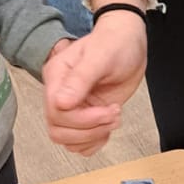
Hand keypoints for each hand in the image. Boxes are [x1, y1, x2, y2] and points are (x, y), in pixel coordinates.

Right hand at [43, 7, 146, 154]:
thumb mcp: (100, 56)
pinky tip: (108, 125)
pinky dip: (95, 141)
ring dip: (93, 136)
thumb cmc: (114, 42)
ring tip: (113, 116)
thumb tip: (61, 103)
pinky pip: (80, 143)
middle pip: (58, 130)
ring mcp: (73, 107)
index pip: (55, 111)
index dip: (81, 119)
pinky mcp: (85, 116)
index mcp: (57, 76)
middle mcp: (60, 93)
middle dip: (89, 129)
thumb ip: (80, 79)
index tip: (107, 109)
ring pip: (67, 140)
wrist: (128, 41)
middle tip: (113, 114)